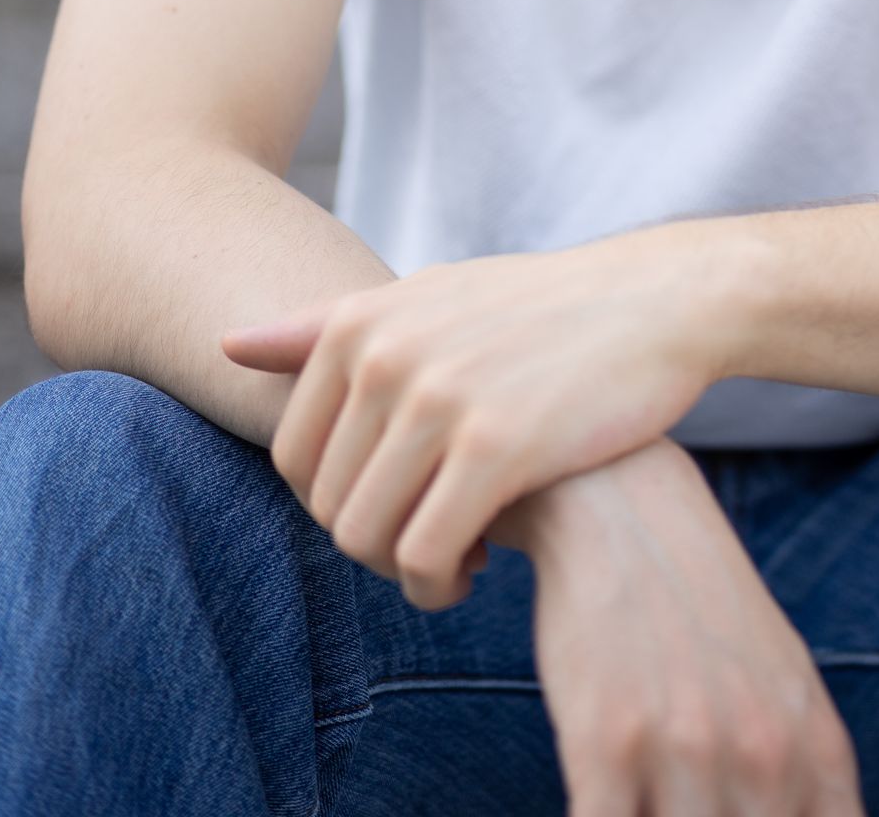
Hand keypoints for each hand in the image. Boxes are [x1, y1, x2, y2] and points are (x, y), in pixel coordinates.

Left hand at [218, 226, 726, 609]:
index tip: (393, 503)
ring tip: (453, 553)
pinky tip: (476, 565)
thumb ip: (325, 326)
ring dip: (404, 569)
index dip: (336, 502)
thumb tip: (226, 343)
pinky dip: (439, 582)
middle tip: (430, 536)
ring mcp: (439, 400)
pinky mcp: (496, 448)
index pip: (292, 457)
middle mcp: (386, 356)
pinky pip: (426, 555)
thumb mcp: (429, 297)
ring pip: (367, 538)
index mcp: (360, 323)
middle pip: (326, 506)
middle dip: (372, 541)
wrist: (652, 303)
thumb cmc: (536, 311)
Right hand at [521, 438, 866, 815]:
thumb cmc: (696, 604)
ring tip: (648, 809)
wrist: (620, 501)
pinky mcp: (606, 741)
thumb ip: (806, 775)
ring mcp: (687, 747)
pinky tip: (604, 809)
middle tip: (693, 815)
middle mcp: (764, 753)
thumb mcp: (780, 681)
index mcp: (814, 746)